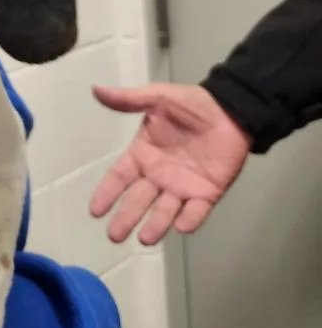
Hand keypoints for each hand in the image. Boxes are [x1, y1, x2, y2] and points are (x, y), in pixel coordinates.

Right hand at [90, 83, 250, 244]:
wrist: (232, 111)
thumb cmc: (192, 106)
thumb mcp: (159, 98)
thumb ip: (129, 99)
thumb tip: (97, 89)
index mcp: (142, 154)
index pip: (119, 177)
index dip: (107, 193)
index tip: (95, 210)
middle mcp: (158, 176)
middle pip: (138, 201)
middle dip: (126, 218)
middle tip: (115, 235)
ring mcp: (182, 187)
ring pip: (164, 211)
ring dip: (155, 225)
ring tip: (145, 238)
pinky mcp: (206, 194)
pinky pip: (196, 211)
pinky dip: (189, 220)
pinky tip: (181, 226)